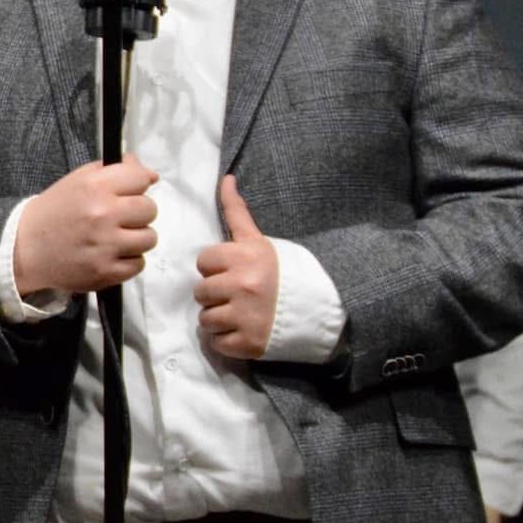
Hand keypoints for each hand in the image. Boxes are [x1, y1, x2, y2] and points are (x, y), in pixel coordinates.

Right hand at [12, 157, 158, 296]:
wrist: (25, 249)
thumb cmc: (55, 211)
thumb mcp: (78, 180)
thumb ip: (114, 171)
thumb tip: (151, 175)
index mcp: (95, 186)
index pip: (141, 178)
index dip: (137, 184)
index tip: (127, 192)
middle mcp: (103, 214)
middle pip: (150, 209)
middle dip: (138, 212)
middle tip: (120, 217)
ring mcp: (106, 245)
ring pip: (149, 238)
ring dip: (137, 237)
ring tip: (117, 237)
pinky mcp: (106, 272)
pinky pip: (139, 264)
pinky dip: (129, 260)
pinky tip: (112, 254)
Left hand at [194, 175, 278, 359]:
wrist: (322, 309)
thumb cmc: (285, 271)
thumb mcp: (260, 240)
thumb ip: (237, 212)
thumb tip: (226, 178)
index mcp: (244, 258)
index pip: (203, 262)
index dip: (215, 267)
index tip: (233, 271)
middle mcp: (243, 286)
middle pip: (201, 292)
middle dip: (215, 294)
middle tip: (237, 294)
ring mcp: (245, 316)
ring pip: (205, 319)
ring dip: (218, 318)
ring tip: (240, 313)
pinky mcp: (248, 343)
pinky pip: (216, 343)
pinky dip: (226, 340)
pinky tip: (243, 330)